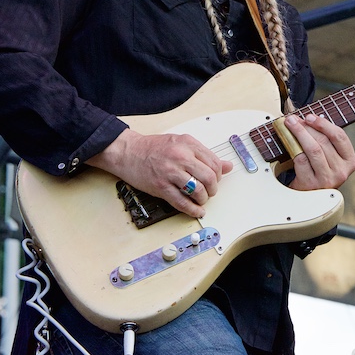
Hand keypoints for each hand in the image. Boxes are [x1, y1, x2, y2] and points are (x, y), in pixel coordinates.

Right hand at [86, 128, 232, 217]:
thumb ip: (203, 154)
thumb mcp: (181, 143)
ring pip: (198, 190)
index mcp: (187, 143)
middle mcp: (180, 156)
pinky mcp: (161, 187)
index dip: (219, 174)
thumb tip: (227, 166)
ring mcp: (170, 172)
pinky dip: (193, 210)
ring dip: (203, 199)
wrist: (128, 152)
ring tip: (201, 199)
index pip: (214, 162)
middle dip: (213, 188)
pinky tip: (197, 210)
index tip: (216, 179)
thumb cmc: (152, 148)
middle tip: (210, 191)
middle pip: (209, 177)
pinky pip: (182, 202)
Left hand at [284, 114, 354, 190]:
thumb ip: (326, 139)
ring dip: (299, 133)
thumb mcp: (329, 157)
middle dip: (307, 126)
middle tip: (294, 119)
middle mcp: (341, 171)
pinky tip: (287, 140)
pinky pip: (301, 160)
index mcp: (350, 162)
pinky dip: (293, 147)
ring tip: (290, 125)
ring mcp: (326, 179)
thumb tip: (309, 119)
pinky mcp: (311, 183)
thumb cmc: (318, 171)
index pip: (340, 137)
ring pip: (313, 149)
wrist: (307, 196)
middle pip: (324, 141)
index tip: (310, 117)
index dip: (324, 124)